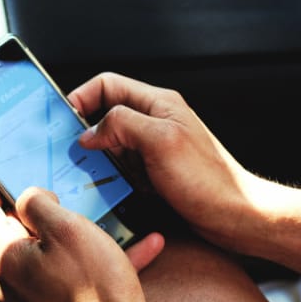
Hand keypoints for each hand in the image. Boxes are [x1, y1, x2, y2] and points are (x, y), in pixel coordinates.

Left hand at [0, 180, 163, 301]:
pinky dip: (95, 259)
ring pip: (48, 253)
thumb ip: (38, 203)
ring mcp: (34, 297)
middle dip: (35, 212)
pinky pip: (72, 274)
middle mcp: (14, 281)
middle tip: (54, 194)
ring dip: (73, 235)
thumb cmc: (94, 290)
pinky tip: (132, 248)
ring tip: (102, 221)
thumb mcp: (66, 227)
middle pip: (14, 234)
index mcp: (7, 258)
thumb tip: (28, 197)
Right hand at [68, 72, 275, 254]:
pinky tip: (110, 189)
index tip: (64, 120)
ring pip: (112, 143)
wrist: (236, 217)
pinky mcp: (156, 173)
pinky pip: (123, 168)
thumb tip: (91, 130)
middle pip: (107, 114)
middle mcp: (156, 122)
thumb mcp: (160, 141)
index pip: (108, 84)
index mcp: (159, 104)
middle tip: (71, 152)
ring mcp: (156, 148)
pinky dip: (112, 176)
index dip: (82, 97)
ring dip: (98, 157)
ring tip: (90, 173)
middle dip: (86, 131)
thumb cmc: (208, 181)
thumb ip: (122, 124)